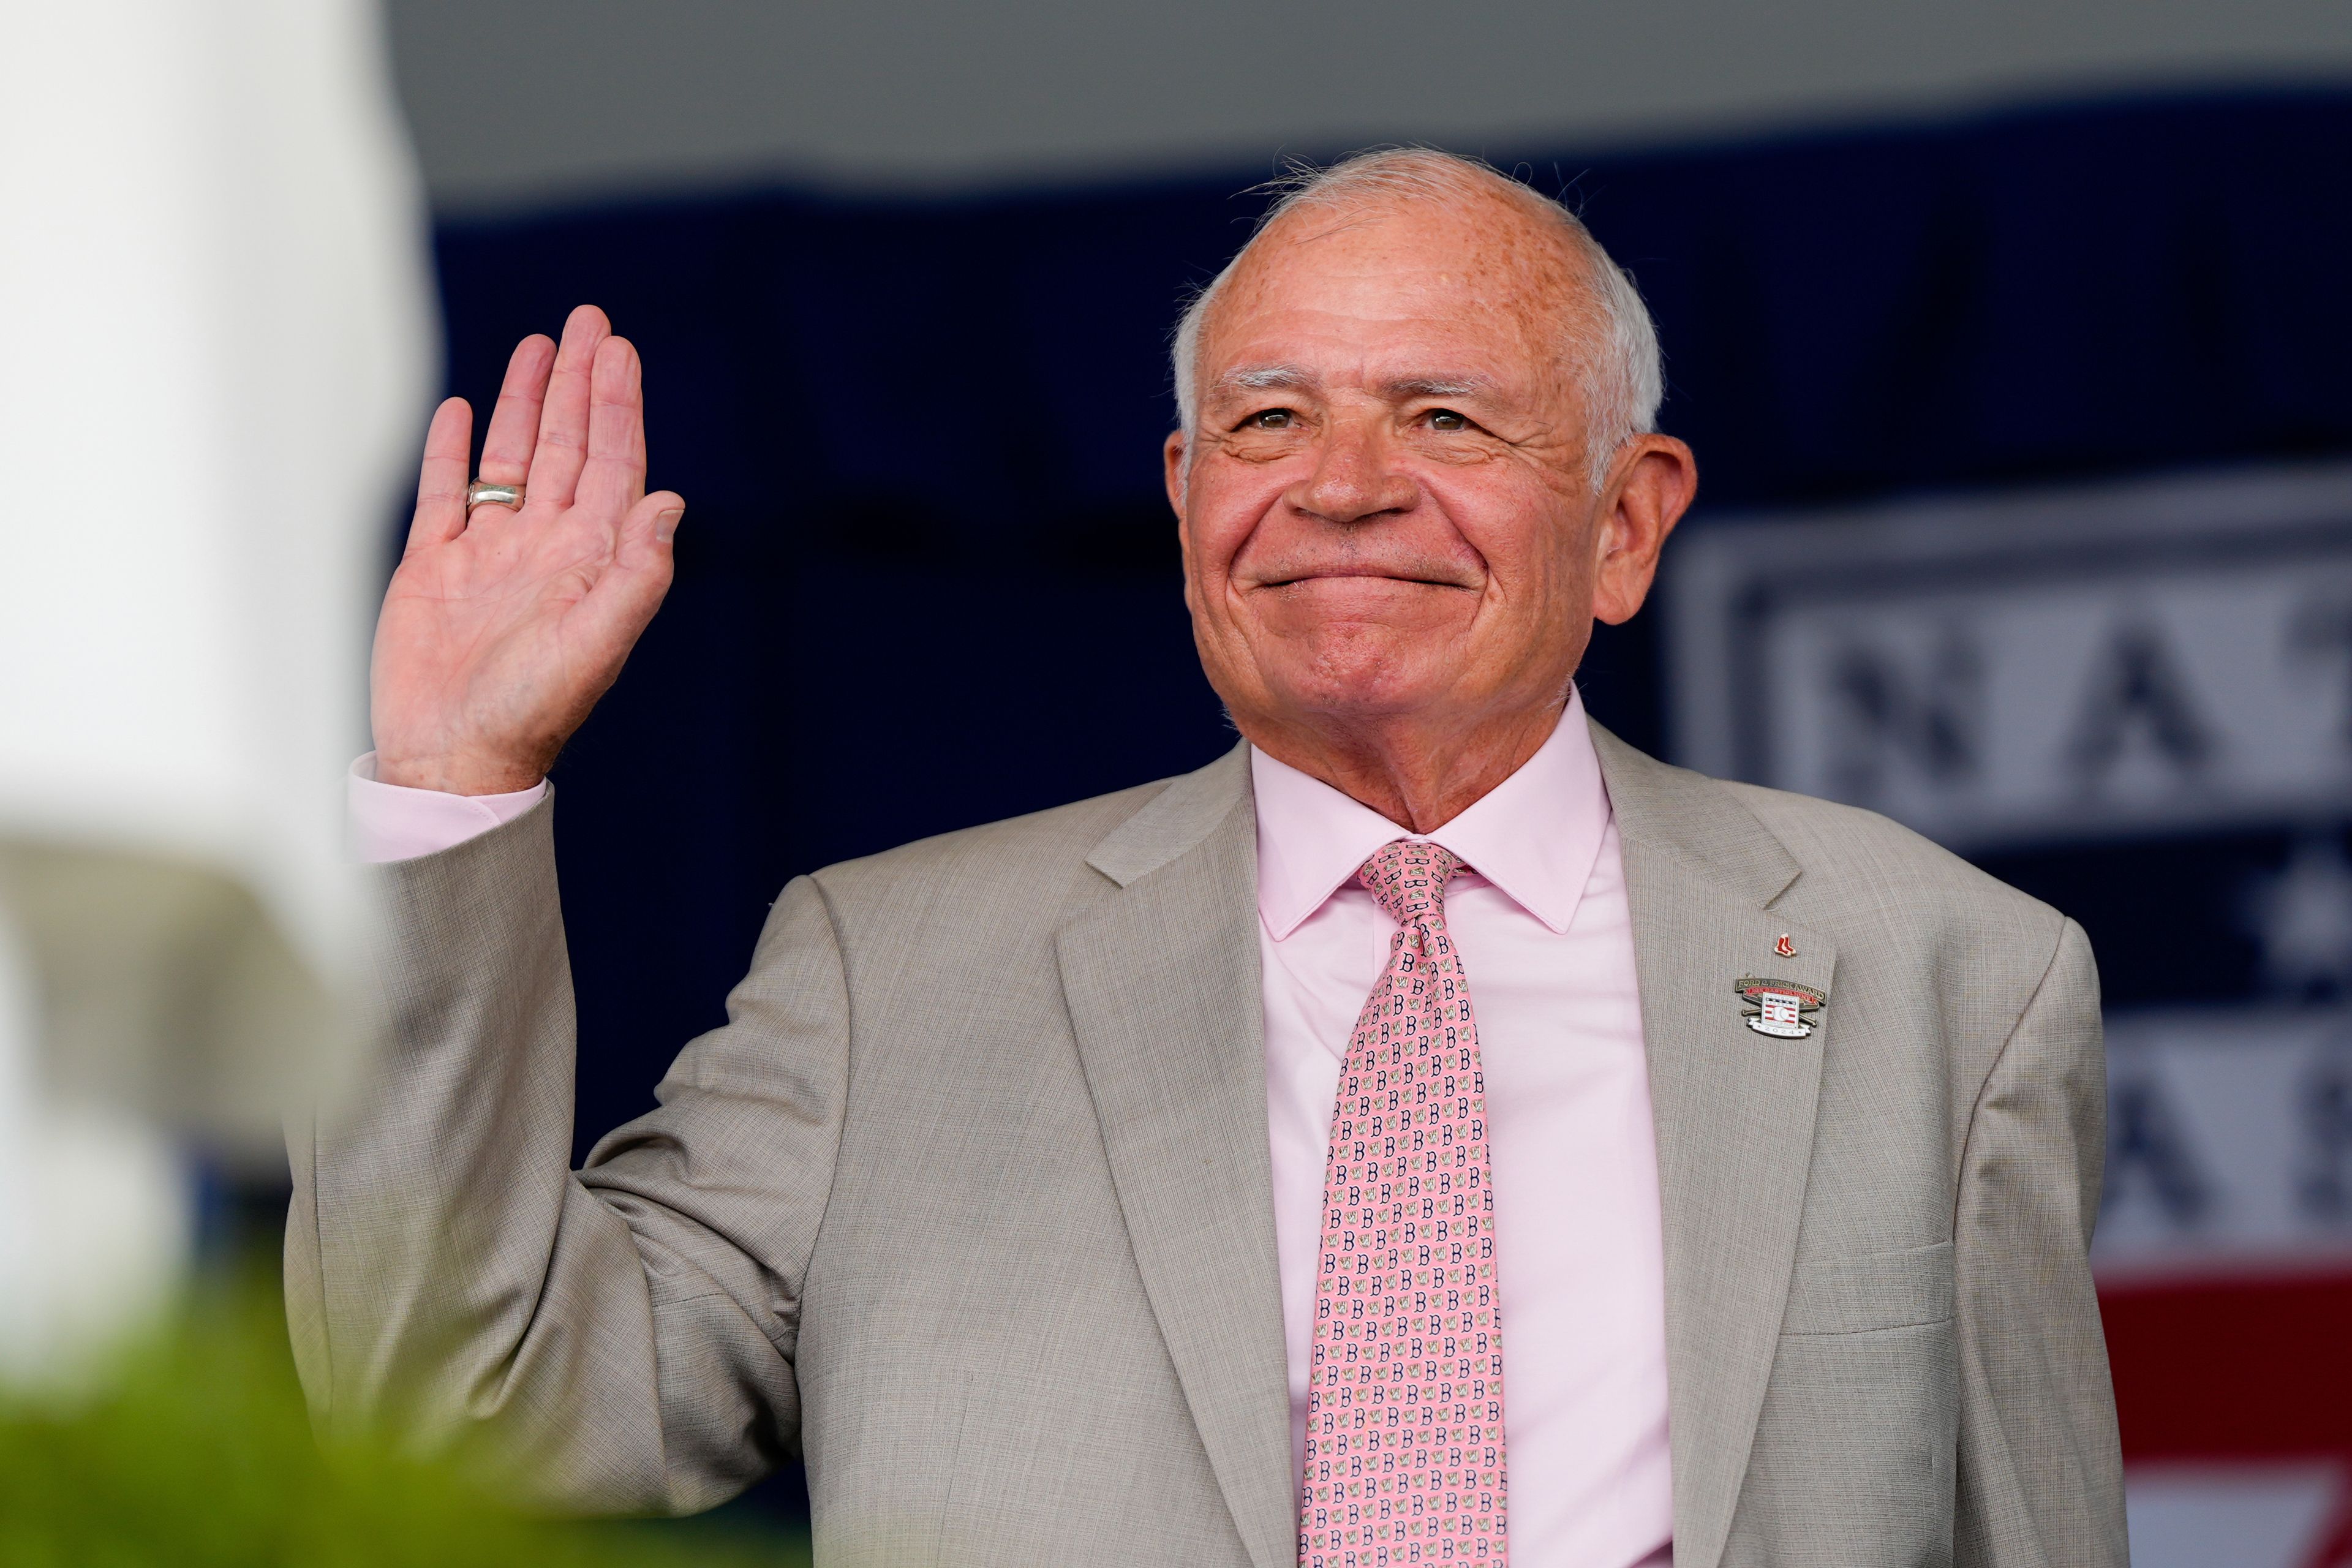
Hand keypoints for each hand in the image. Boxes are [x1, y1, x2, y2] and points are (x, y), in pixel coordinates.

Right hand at [371, 306, 683, 794]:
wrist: (451, 759)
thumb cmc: (530, 712)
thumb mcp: (597, 641)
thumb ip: (638, 573)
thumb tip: (671, 501)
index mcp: (588, 561)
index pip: (612, 465)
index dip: (617, 406)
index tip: (619, 351)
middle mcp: (544, 549)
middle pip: (568, 446)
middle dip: (579, 384)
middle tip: (589, 320)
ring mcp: (489, 554)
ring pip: (511, 458)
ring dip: (525, 403)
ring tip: (538, 346)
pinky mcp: (433, 568)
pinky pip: (445, 494)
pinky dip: (450, 451)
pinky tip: (457, 410)